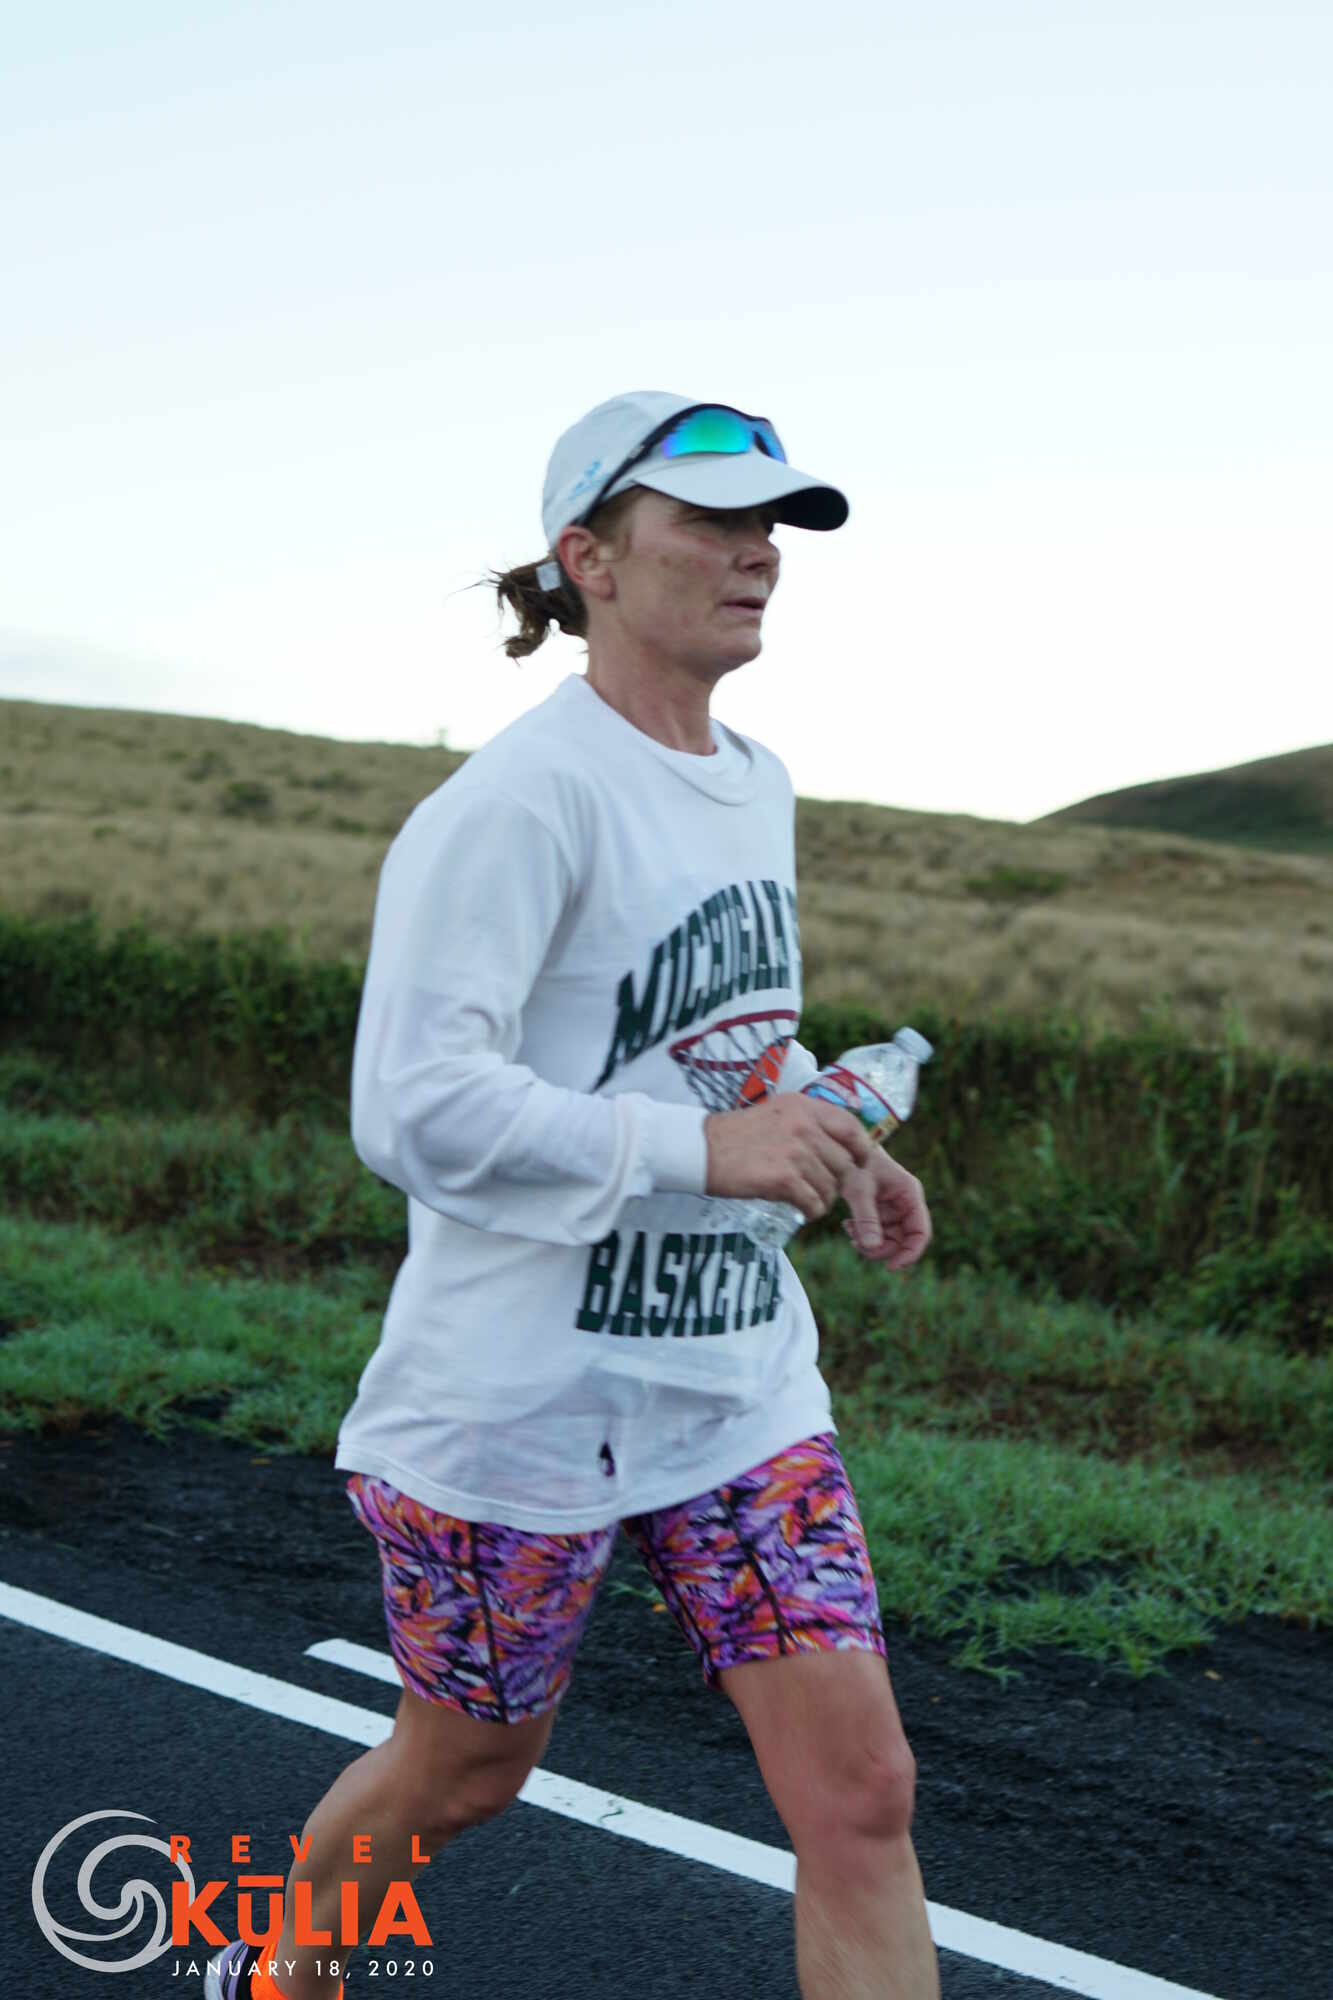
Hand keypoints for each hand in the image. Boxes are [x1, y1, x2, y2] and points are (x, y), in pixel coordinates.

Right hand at [704, 1094, 873, 1220]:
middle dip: (839, 1180)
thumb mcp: (777, 1112)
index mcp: (804, 1106)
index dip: (861, 1149)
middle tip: (823, 1187)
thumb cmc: (737, 1134)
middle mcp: (804, 1126)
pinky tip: (800, 1209)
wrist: (700, 1149)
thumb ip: (809, 1121)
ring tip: (807, 1198)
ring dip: (823, 1198)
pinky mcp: (783, 1179)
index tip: (858, 1162)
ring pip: (831, 1186)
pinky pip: (814, 1203)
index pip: (851, 1127)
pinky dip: (811, 1211)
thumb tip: (842, 1143)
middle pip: (845, 1162)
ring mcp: (795, 1152)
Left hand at [839, 1152, 931, 1269]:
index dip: (910, 1253)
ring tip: (849, 1230)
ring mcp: (893, 1207)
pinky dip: (863, 1234)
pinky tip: (848, 1226)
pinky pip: (877, 1231)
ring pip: (889, 1238)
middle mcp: (905, 1203)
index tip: (892, 1267)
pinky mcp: (881, 1210)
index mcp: (910, 1194)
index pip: (921, 1232)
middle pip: (903, 1239)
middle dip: (881, 1247)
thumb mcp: (859, 1189)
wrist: (844, 1147)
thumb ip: (866, 1218)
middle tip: (857, 1244)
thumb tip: (871, 1248)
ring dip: (869, 1241)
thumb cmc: (855, 1162)